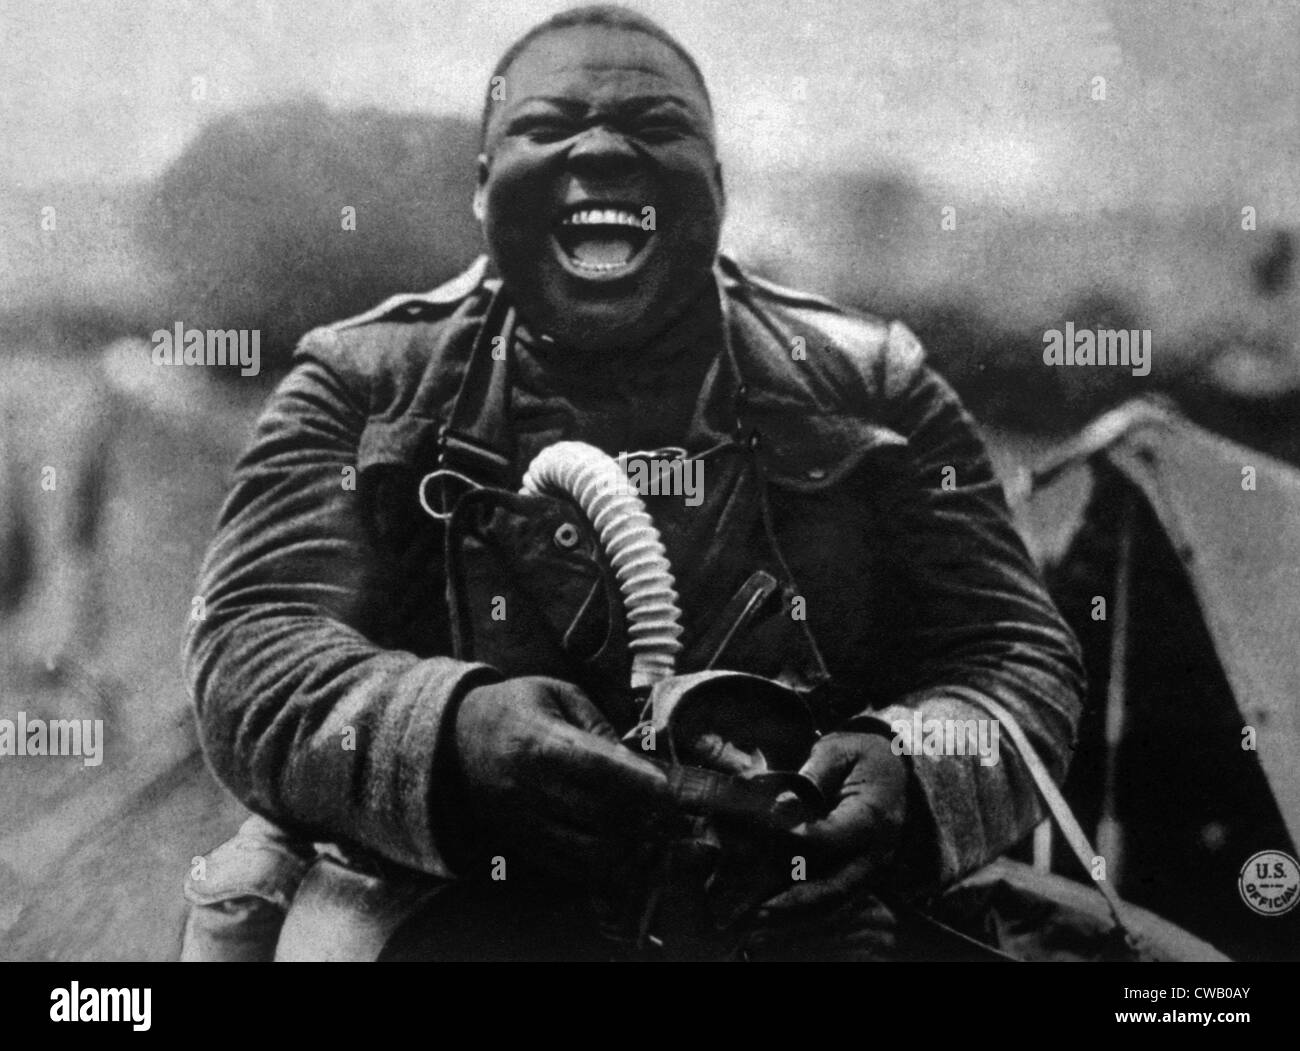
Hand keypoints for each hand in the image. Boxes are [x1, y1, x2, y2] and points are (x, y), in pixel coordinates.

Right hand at [451, 676, 675, 885]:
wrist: (455, 738)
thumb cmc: (515, 707)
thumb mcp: (556, 693)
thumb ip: (598, 724)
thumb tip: (636, 761)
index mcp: (535, 740)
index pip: (592, 765)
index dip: (634, 780)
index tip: (667, 790)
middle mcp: (526, 786)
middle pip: (596, 812)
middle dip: (641, 816)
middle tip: (672, 813)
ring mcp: (522, 821)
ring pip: (587, 848)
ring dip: (628, 845)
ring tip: (652, 831)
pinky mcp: (521, 843)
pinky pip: (570, 866)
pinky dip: (604, 864)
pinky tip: (625, 848)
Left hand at [758, 731, 908, 913]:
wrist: (892, 764)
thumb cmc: (859, 754)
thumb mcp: (837, 750)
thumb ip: (812, 775)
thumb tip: (782, 805)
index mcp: (873, 815)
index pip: (836, 837)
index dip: (802, 842)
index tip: (769, 840)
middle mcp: (876, 849)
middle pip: (838, 885)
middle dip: (798, 901)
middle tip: (760, 911)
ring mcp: (871, 866)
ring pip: (835, 898)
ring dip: (798, 911)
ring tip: (761, 918)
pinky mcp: (860, 872)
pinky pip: (834, 895)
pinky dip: (806, 905)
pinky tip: (775, 910)